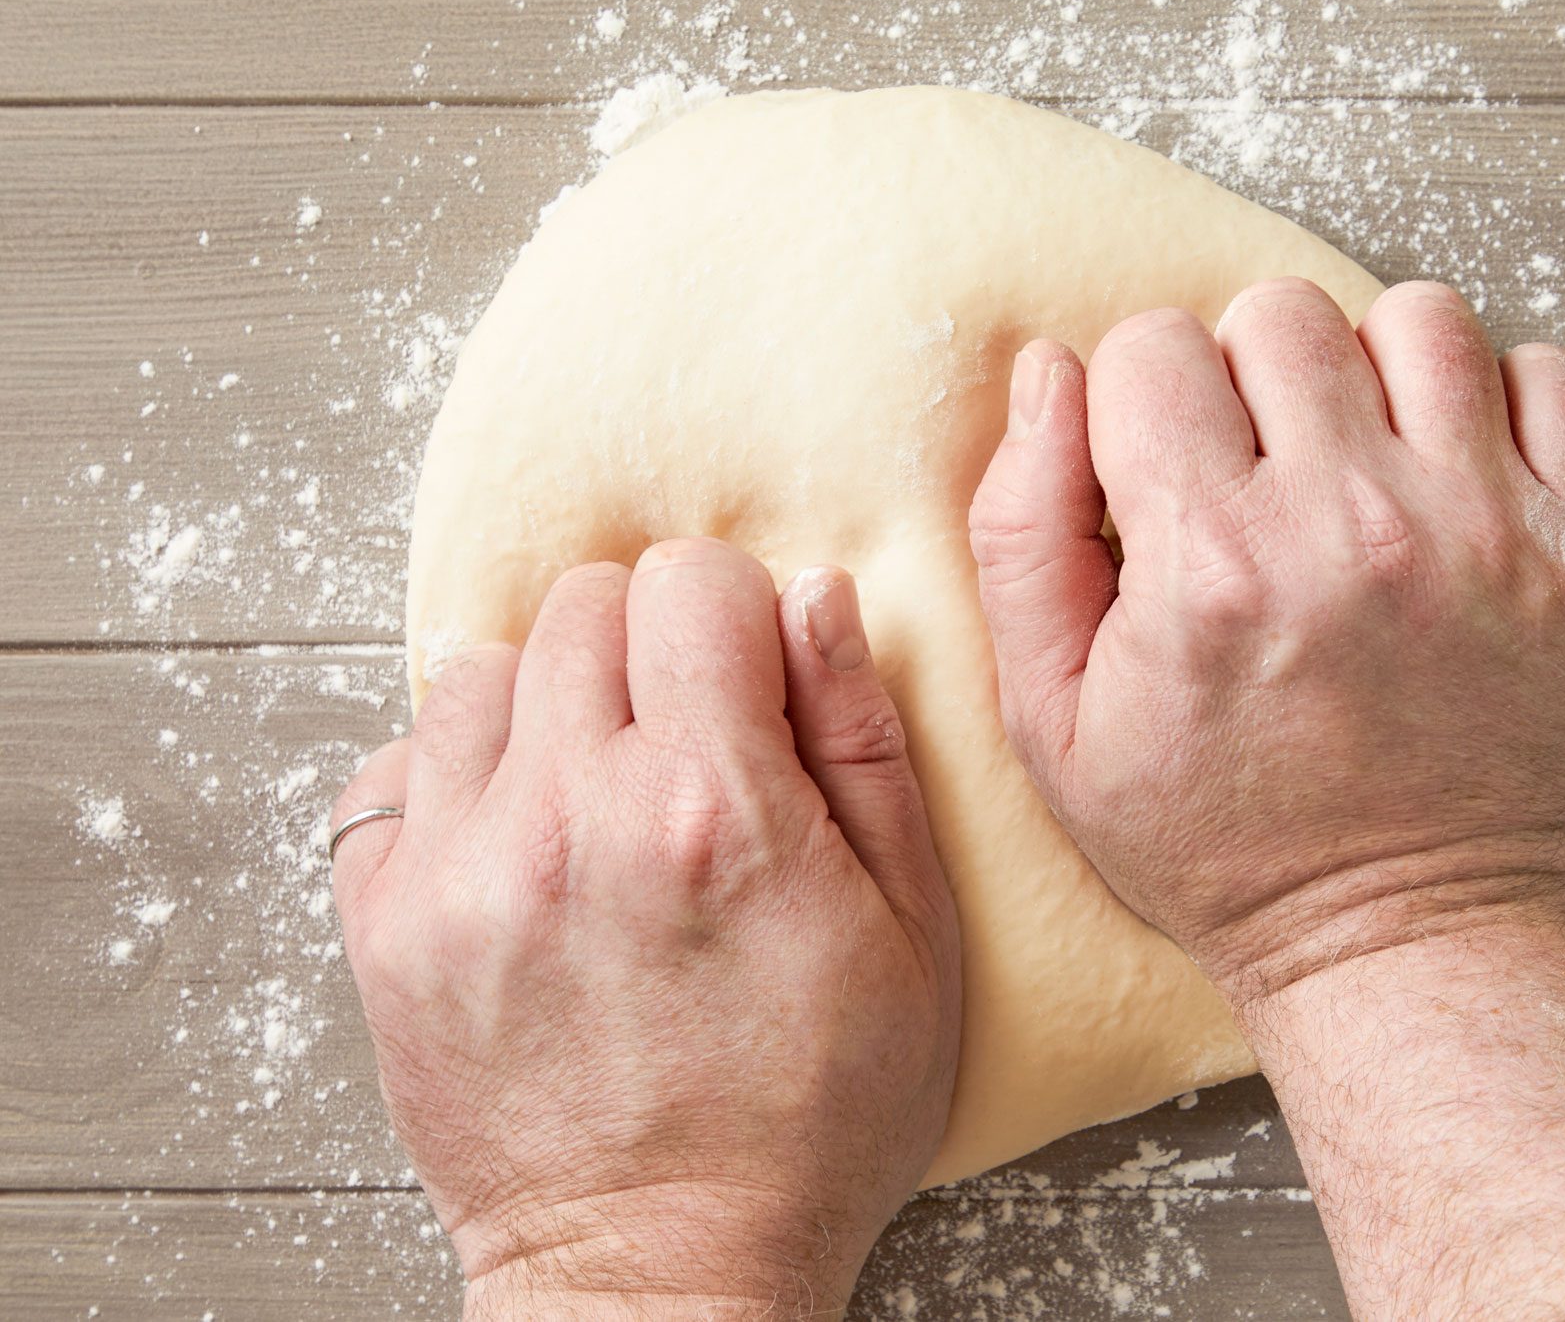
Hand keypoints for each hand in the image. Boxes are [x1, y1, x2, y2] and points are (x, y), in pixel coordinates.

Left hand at [330, 540, 958, 1317]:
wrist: (662, 1274)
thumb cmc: (814, 1119)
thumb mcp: (912, 932)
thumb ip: (862, 743)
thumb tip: (813, 595)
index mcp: (713, 807)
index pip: (689, 578)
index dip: (735, 616)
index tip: (749, 682)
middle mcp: (571, 817)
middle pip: (579, 604)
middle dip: (645, 648)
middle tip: (683, 742)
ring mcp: (462, 873)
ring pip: (478, 670)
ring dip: (544, 706)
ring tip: (595, 793)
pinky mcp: (386, 930)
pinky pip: (392, 769)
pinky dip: (455, 779)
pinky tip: (519, 839)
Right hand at [970, 277, 1564, 1003]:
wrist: (1406, 943)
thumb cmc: (1222, 848)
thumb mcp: (1052, 724)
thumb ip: (1023, 536)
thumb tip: (1049, 375)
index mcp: (1211, 563)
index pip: (1151, 348)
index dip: (1138, 406)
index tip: (1162, 478)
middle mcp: (1353, 524)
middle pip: (1279, 315)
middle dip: (1246, 381)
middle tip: (1257, 479)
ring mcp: (1484, 530)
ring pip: (1417, 318)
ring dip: (1371, 374)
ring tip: (1357, 464)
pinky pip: (1554, 376)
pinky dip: (1501, 400)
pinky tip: (1452, 473)